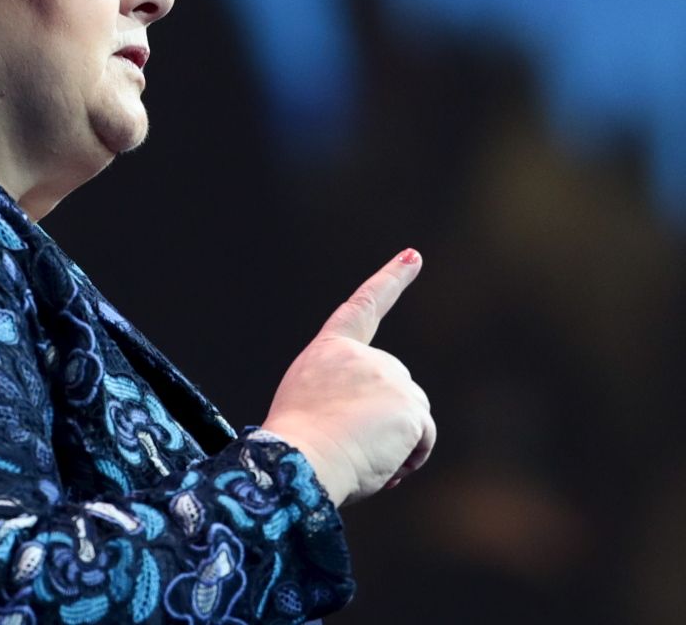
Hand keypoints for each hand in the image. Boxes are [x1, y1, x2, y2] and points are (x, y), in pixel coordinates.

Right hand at [260, 249, 435, 506]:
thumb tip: (386, 425)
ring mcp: (389, 377)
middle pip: (394, 388)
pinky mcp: (409, 403)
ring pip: (410, 416)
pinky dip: (411, 456)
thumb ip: (346, 397)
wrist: (301, 459)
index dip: (390, 280)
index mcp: (329, 351)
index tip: (413, 256)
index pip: (363, 308)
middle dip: (384, 419)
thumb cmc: (298, 447)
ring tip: (360, 456)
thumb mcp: (313, 405)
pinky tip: (386, 466)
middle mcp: (362, 356)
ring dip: (396, 443)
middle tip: (349, 444)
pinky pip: (423, 437)